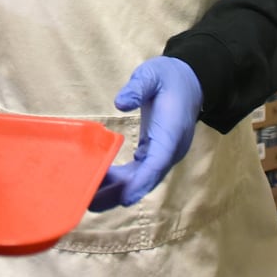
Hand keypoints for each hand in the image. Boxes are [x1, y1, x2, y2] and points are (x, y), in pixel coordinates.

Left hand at [89, 57, 201, 210]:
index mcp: (172, 132)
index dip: (141, 182)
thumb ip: (138, 87)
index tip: (125, 198)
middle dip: (120, 193)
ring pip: (140, 180)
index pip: (158, 162)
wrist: (188, 82)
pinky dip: (119, 179)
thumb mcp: (152, 74)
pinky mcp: (155, 154)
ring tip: (87, 195)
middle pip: (146, 179)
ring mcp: (163, 154)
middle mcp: (170, 150)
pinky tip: (98, 179)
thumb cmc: (169, 77)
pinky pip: (137, 173)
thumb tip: (120, 103)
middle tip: (90, 202)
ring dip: (116, 189)